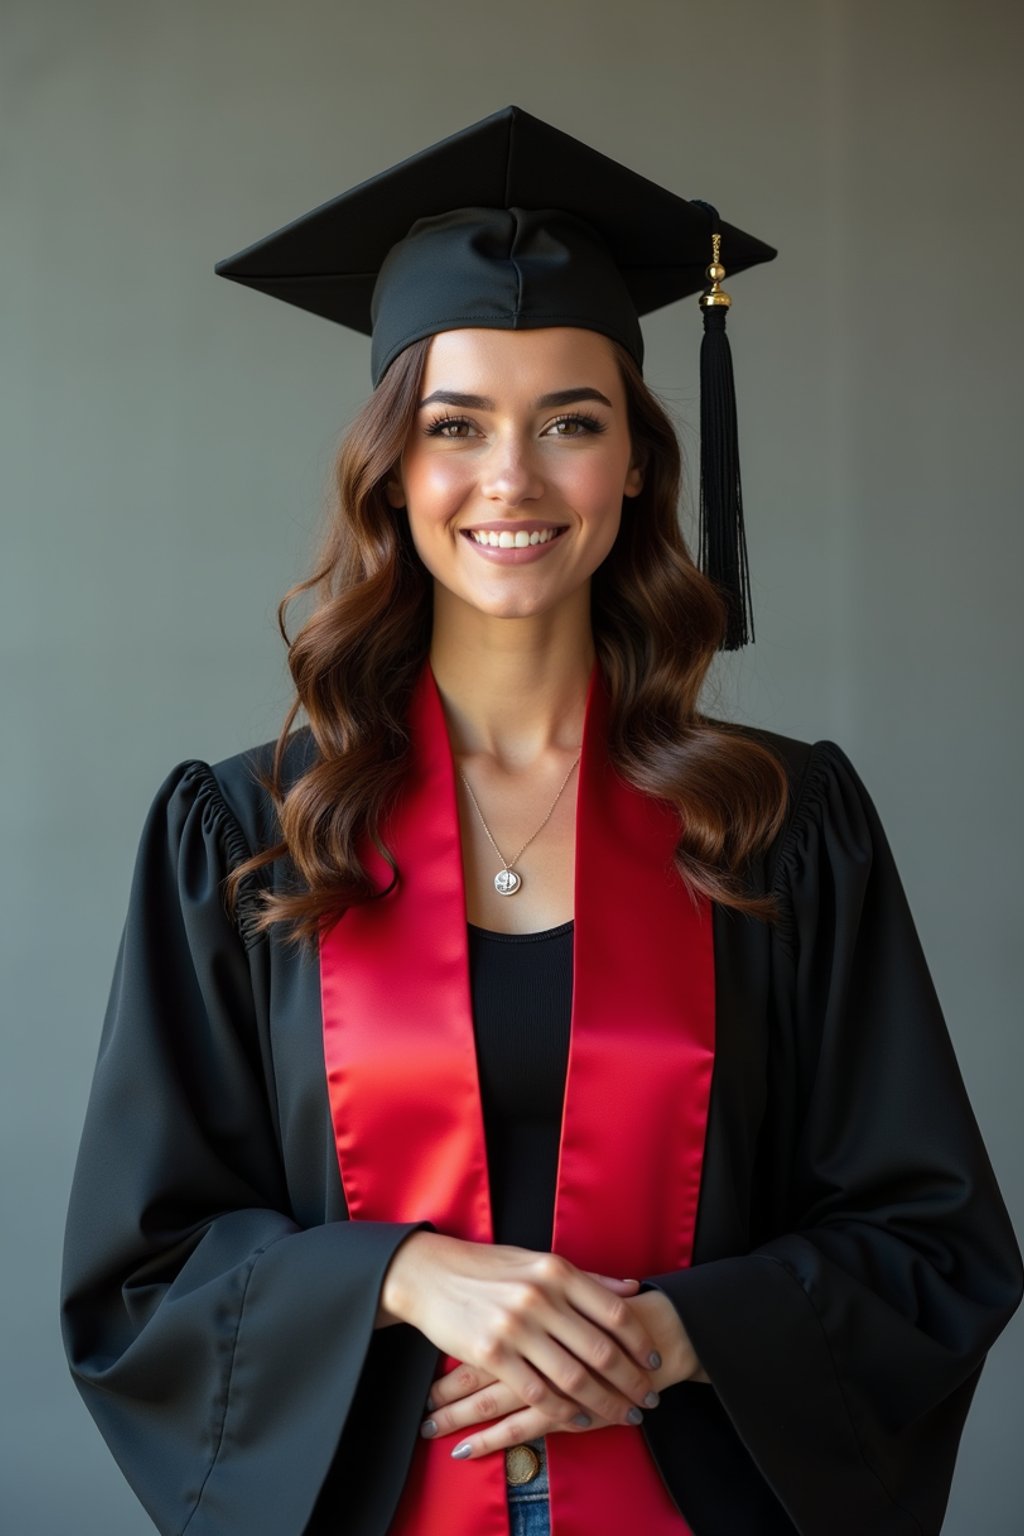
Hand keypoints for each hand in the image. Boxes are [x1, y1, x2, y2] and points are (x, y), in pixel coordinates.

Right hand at [380, 1233, 662, 1452]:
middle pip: (600, 1349)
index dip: (640, 1343)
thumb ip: (586, 1279)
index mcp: (556, 1271)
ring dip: (605, 1402)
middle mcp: (539, 1297)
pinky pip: (538, 1393)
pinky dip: (564, 1411)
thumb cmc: (488, 1267)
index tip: (654, 1362)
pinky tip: (579, 1419)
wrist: (429, 1273)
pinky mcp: (491, 1355)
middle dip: (631, 1380)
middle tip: (649, 1398)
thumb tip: (631, 1288)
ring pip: (574, 1377)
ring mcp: (515, 1327)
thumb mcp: (538, 1261)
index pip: (614, 1312)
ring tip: (624, 1415)